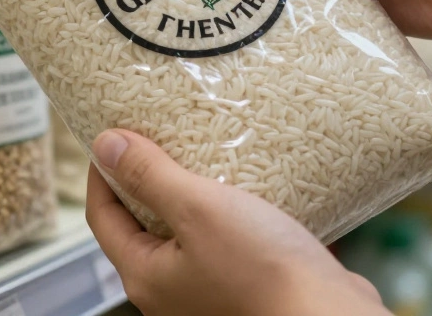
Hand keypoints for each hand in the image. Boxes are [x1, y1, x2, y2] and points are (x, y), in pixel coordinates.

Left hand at [85, 129, 388, 315]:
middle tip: (160, 137)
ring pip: (186, 232)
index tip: (114, 134)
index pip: (102, 216)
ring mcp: (207, 292)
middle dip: (148, 178)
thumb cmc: (265, 274)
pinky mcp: (244, 287)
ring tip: (205, 153)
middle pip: (141, 224)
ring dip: (193, 193)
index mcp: (147, 276)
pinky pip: (224, 242)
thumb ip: (149, 176)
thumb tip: (104, 146)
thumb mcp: (198, 208)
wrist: (329, 315)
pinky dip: (228, 212)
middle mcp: (171, 292)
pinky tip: (246, 186)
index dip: (103, 171)